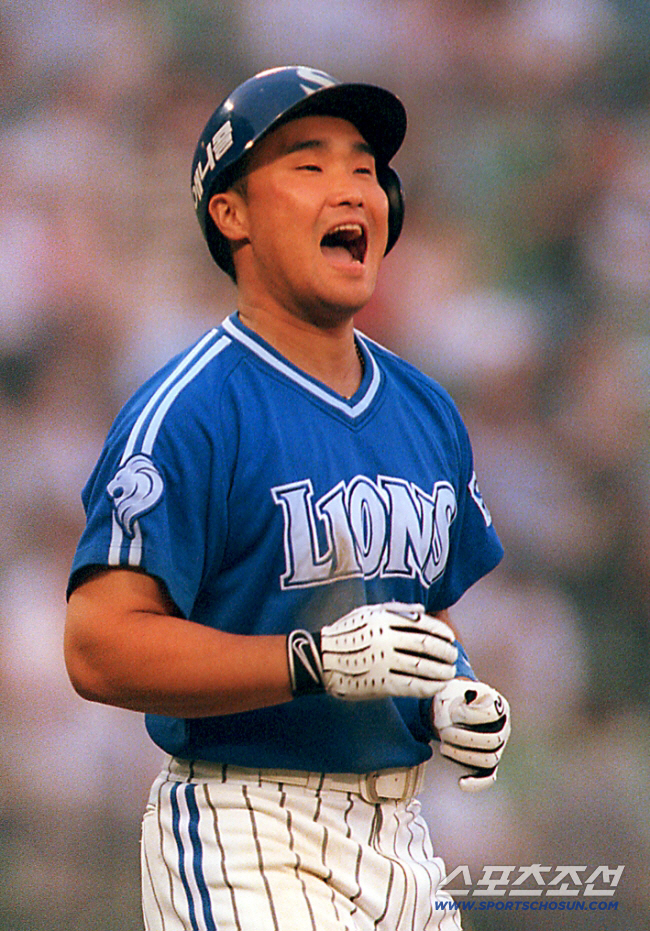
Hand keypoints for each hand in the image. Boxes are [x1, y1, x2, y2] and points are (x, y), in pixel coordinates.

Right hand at [319, 603, 457, 699]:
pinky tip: (436, 687)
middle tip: (453, 657)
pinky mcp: (380, 682)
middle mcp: (385, 639)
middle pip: (426, 646)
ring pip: (422, 668)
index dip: (441, 633)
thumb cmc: (346, 634)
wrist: (321, 659)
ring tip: (449, 673)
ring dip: (441, 672)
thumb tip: (421, 611)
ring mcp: (383, 661)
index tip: (451, 639)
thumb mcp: (367, 612)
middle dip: (445, 653)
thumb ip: (395, 610)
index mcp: (384, 619)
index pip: (422, 625)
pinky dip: (428, 687)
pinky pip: (411, 686)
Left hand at [433, 679, 510, 791]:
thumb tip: (468, 697)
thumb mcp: (456, 687)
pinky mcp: (488, 764)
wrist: (451, 709)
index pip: (493, 714)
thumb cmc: (454, 696)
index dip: (472, 715)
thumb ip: (460, 690)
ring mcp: (497, 748)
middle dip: (464, 738)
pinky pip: (488, 778)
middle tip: (444, 732)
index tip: (453, 712)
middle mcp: (502, 729)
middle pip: (492, 741)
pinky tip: (461, 782)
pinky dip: (476, 783)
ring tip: (443, 746)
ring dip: (463, 756)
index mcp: (498, 706)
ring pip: (489, 760)